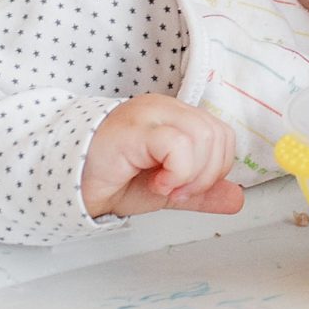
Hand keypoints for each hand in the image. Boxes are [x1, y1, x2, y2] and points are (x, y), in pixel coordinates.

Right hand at [83, 94, 242, 220]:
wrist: (71, 187)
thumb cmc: (112, 180)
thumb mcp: (167, 190)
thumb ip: (202, 192)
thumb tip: (237, 198)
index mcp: (176, 118)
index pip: (222, 134)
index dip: (217, 167)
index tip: (190, 190)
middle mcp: (165, 109)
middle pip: (217, 134)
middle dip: (207, 174)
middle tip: (179, 192)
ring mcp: (149, 114)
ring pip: (202, 135)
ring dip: (192, 173)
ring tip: (166, 188)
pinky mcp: (135, 128)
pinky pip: (177, 143)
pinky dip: (178, 170)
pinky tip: (158, 183)